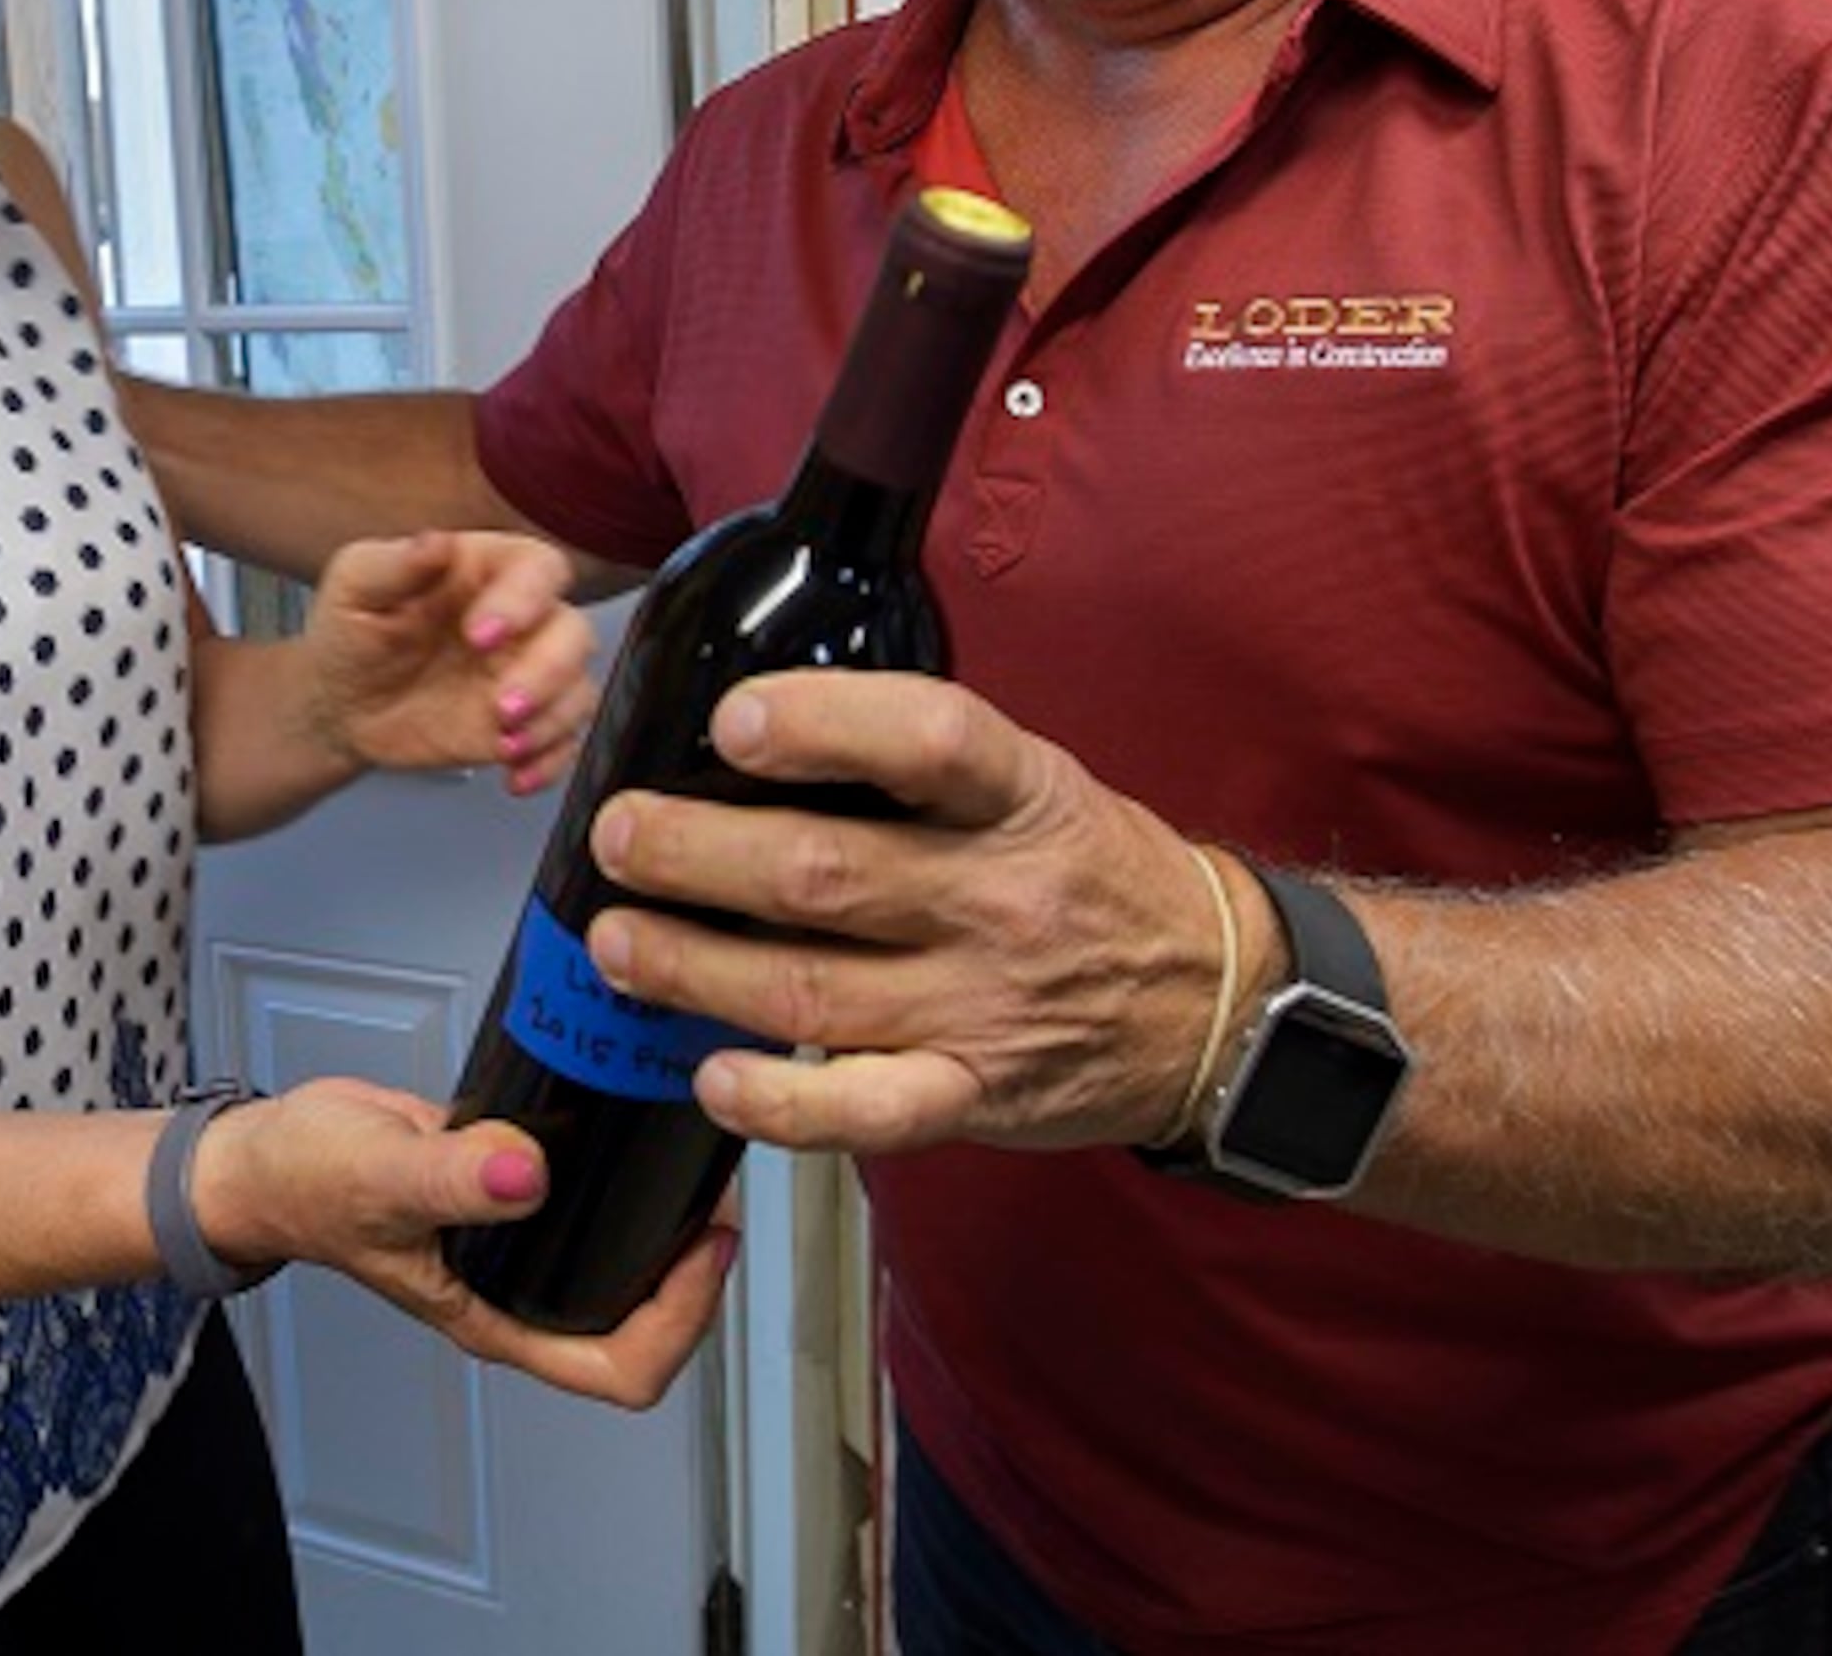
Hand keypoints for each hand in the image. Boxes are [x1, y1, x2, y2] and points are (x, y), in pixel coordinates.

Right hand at [201, 1075, 732, 1409]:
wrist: (270, 1151)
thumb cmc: (304, 1186)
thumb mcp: (379, 1178)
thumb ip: (452, 1179)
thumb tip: (528, 1174)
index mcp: (496, 1318)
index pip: (616, 1366)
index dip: (679, 1321)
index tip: (703, 1247)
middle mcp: (520, 1290)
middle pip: (644, 1321)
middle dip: (695, 1270)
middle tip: (718, 1198)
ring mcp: (521, 1245)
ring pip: (626, 1259)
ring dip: (669, 1222)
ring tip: (699, 1161)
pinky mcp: (520, 1191)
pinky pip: (595, 1200)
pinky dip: (631, 1175)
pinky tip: (645, 1121)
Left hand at [300, 530, 597, 795]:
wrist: (338, 705)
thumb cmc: (351, 632)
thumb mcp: (355, 586)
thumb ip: (393, 564)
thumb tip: (435, 543)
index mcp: (485, 571)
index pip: (537, 568)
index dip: (524, 599)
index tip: (481, 634)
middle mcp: (519, 620)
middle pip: (572, 632)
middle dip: (548, 672)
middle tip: (502, 704)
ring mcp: (525, 674)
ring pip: (578, 689)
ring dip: (552, 720)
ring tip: (506, 743)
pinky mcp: (523, 725)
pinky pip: (562, 742)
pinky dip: (550, 762)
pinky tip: (515, 774)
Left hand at [582, 670, 1238, 1154]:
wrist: (1214, 1000)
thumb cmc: (1091, 875)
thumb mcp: (1033, 779)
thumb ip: (914, 759)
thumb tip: (754, 727)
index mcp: (1017, 795)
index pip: (927, 738)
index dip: (824, 727)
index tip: (738, 721)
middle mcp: (997, 897)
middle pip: (824, 871)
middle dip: (695, 854)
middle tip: (620, 834)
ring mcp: (982, 1003)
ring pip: (811, 989)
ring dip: (693, 968)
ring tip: (618, 940)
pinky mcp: (971, 1092)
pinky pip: (865, 1110)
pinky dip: (780, 1102)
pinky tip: (714, 1076)